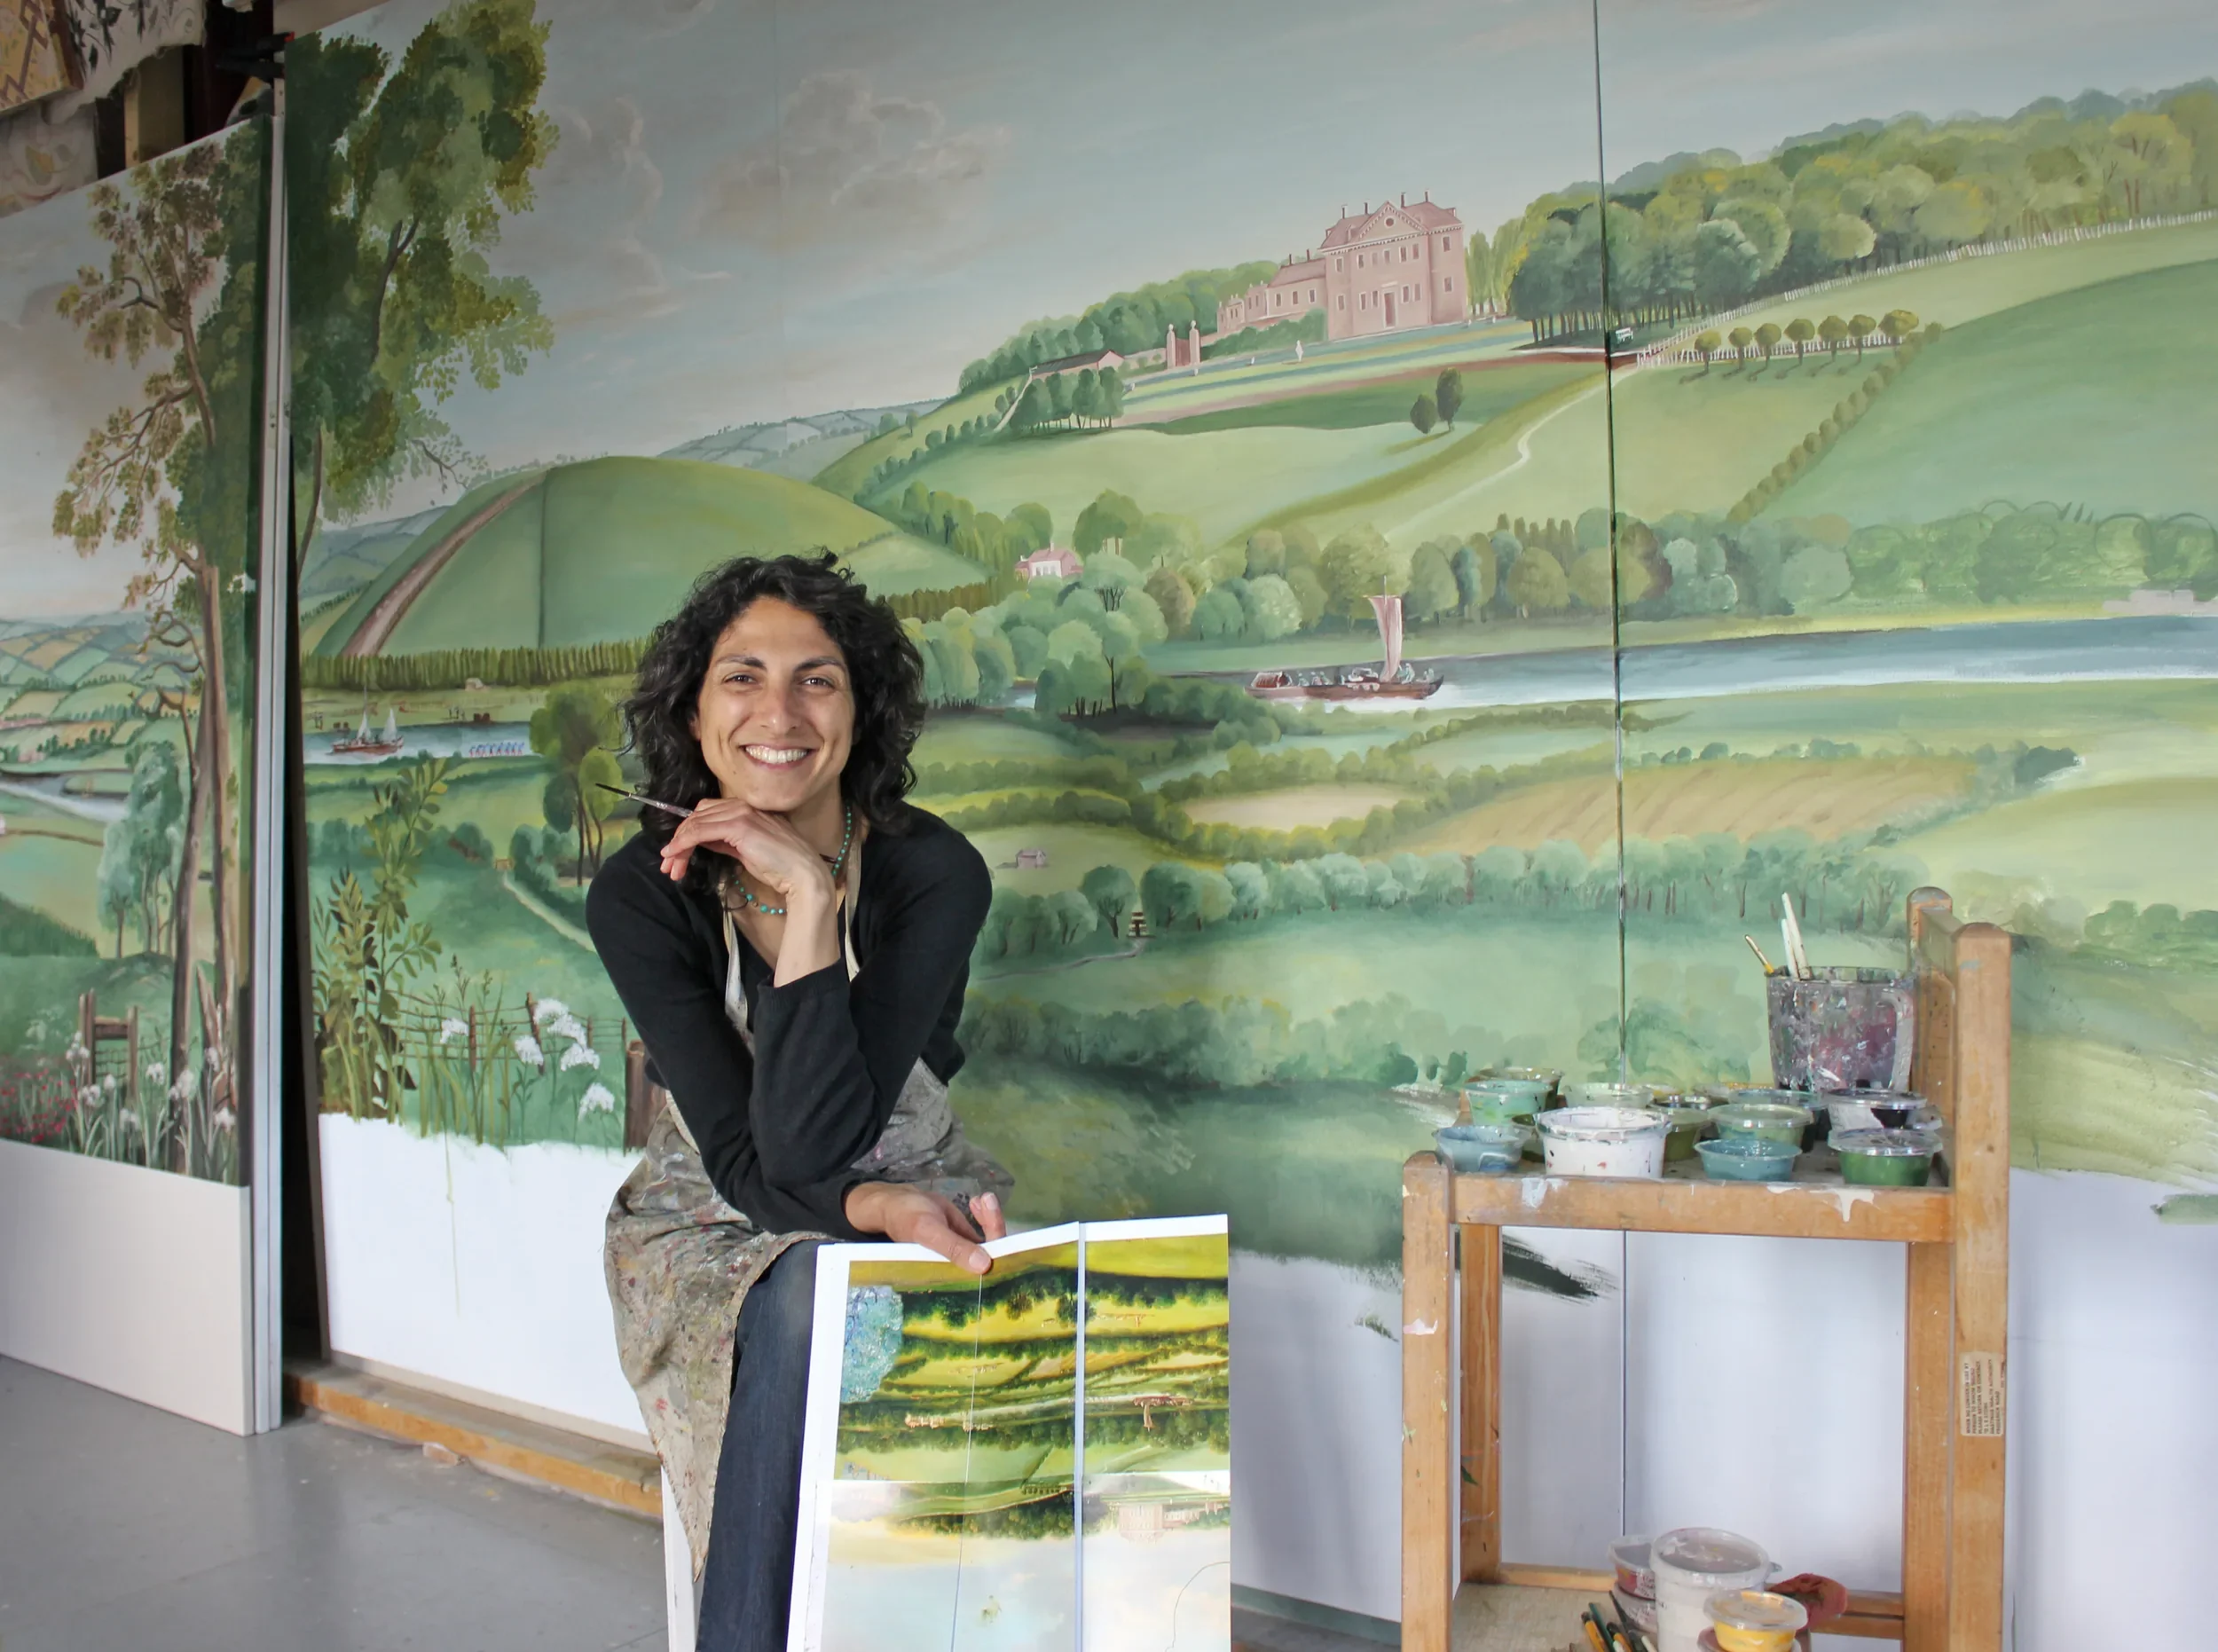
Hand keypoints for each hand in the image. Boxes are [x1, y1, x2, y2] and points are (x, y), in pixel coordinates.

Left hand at [659, 798, 833, 900]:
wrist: (802, 873)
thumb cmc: (779, 866)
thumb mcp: (744, 851)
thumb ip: (723, 842)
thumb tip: (700, 841)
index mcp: (745, 809)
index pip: (705, 814)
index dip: (687, 833)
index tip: (675, 856)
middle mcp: (741, 805)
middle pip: (696, 817)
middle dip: (678, 841)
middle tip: (668, 866)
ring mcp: (740, 813)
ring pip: (695, 824)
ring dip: (678, 846)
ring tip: (670, 868)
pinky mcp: (738, 825)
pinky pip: (700, 831)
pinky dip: (683, 843)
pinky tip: (674, 854)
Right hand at [844, 1183, 1004, 1273]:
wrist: (897, 1202)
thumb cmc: (907, 1218)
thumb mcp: (929, 1231)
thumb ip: (954, 1247)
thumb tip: (984, 1266)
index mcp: (952, 1276)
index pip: (985, 1274)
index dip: (999, 1254)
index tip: (996, 1227)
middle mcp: (962, 1269)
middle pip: (995, 1255)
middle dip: (994, 1224)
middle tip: (987, 1200)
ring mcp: (966, 1253)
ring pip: (993, 1241)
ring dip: (992, 1217)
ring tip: (983, 1197)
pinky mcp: (966, 1240)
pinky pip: (986, 1230)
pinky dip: (986, 1215)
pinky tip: (977, 1200)